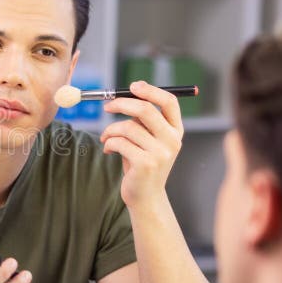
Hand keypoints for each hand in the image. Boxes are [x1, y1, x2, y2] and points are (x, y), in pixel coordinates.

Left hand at [99, 81, 183, 210]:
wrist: (145, 196)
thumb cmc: (141, 162)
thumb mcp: (147, 139)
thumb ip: (142, 120)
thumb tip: (123, 95)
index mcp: (175, 130)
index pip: (169, 101)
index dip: (150, 90)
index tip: (132, 85)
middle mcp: (172, 140)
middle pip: (146, 110)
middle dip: (122, 104)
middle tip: (107, 106)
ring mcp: (161, 153)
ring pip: (128, 127)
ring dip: (110, 130)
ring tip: (106, 138)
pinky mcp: (145, 164)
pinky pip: (119, 142)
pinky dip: (108, 143)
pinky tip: (108, 150)